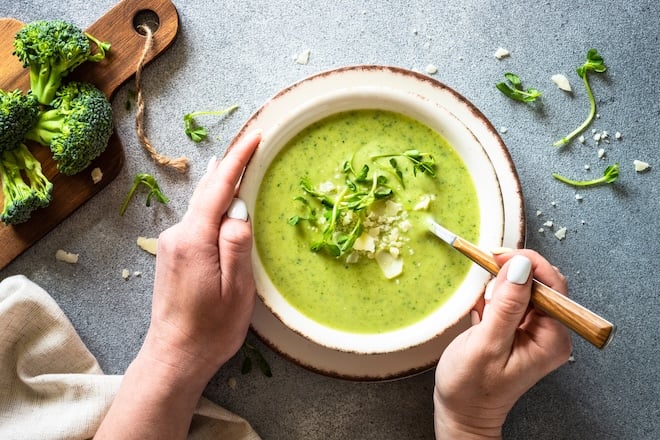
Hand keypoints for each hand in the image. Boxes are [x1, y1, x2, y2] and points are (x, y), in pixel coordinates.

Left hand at [144, 129, 261, 382]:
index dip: (238, 160)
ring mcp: (170, 243)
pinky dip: (214, 209)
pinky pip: (198, 222)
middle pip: (208, 192)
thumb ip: (236, 245)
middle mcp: (177, 235)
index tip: (255, 137)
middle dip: (231, 167)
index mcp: (194, 240)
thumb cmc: (211, 328)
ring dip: (224, 190)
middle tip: (254, 144)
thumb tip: (238, 209)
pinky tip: (226, 209)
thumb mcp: (237, 290)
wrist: (174, 355)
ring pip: (203, 207)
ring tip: (244, 170)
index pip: (218, 188)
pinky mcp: (171, 253)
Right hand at [433, 250, 571, 438]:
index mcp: (551, 338)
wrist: (462, 414)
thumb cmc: (471, 388)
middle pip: (539, 283)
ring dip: (498, 287)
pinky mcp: (518, 330)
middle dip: (510, 275)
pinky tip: (480, 311)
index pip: (552, 284)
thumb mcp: (487, 344)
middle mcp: (549, 333)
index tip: (496, 256)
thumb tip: (521, 266)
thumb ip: (506, 305)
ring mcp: (534, 331)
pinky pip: (510, 301)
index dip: (526, 263)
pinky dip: (493, 298)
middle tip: (484, 277)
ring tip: (480, 306)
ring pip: (522, 289)